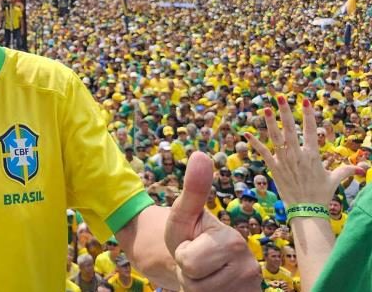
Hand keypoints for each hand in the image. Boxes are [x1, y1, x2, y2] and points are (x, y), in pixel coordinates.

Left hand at [164, 152, 261, 290]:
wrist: (199, 264)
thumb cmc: (189, 236)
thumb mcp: (183, 214)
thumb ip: (192, 188)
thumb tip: (200, 154)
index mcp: (233, 241)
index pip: (187, 262)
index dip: (181, 254)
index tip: (191, 245)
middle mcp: (249, 268)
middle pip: (193, 283)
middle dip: (187, 273)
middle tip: (196, 262)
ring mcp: (251, 289)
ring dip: (194, 288)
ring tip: (203, 275)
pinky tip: (213, 288)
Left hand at [243, 97, 360, 205]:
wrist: (307, 210)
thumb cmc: (321, 194)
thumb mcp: (335, 180)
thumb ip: (345, 170)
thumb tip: (361, 168)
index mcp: (312, 155)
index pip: (310, 130)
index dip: (307, 115)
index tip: (305, 102)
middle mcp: (297, 155)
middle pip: (290, 129)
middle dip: (285, 112)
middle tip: (280, 97)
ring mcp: (284, 161)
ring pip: (275, 138)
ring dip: (269, 123)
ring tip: (265, 108)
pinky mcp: (274, 168)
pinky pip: (262, 152)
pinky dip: (254, 143)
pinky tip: (246, 132)